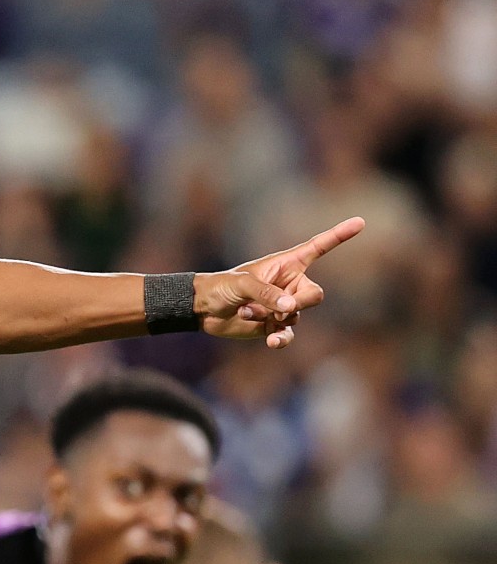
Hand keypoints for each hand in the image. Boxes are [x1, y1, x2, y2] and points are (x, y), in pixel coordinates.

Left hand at [196, 216, 365, 349]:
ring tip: (247, 311)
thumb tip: (290, 309)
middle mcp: (289, 285)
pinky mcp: (273, 326)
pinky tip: (272, 342)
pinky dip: (280, 339)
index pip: (318, 247)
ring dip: (272, 317)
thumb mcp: (244, 284)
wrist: (203, 309)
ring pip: (296, 315)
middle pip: (314, 295)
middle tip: (279, 308)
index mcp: (286, 264)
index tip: (360, 221)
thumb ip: (268, 294)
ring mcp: (282, 307)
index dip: (339, 235)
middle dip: (300, 303)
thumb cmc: (223, 286)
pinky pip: (287, 334)